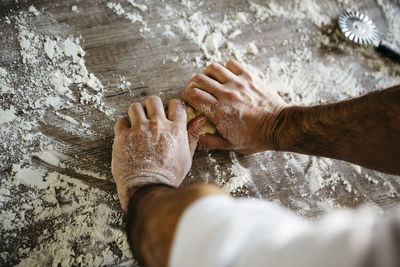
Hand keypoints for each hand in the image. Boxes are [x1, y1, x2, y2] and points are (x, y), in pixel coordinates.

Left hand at [112, 96, 205, 211]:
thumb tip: (201, 119)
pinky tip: (127, 135)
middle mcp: (157, 126)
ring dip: (136, 114)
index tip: (168, 113)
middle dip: (152, 107)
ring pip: (135, 107)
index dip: (172, 106)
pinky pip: (121, 121)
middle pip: (154, 100)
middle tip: (150, 117)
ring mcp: (139, 130)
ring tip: (137, 124)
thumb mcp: (187, 156)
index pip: (176, 104)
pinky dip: (123, 126)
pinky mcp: (123, 136)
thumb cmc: (169, 176)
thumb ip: (192, 135)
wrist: (148, 189)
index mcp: (175, 129)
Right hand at [181, 59, 286, 152]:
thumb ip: (208, 141)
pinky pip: (231, 64)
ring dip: (207, 75)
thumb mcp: (230, 145)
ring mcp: (239, 83)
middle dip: (193, 85)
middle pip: (199, 79)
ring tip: (210, 83)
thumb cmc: (256, 137)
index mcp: (219, 112)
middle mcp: (227, 94)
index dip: (186, 96)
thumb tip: (192, 139)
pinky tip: (227, 78)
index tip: (188, 100)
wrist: (279, 127)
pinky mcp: (249, 77)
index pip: (193, 95)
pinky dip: (225, 69)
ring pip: (213, 68)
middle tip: (196, 91)